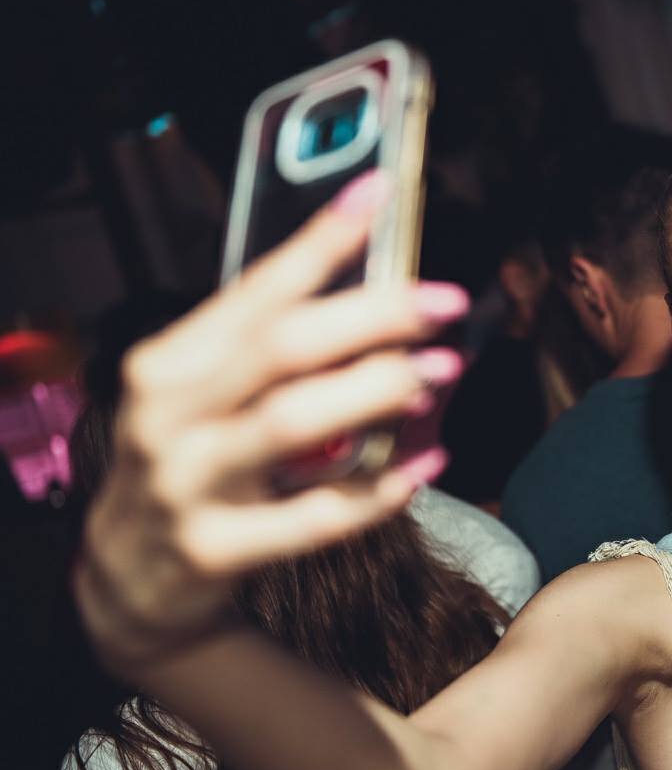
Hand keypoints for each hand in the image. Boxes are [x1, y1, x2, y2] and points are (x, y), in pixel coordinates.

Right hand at [74, 171, 468, 676]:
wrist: (130, 576)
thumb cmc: (190, 461)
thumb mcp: (204, 396)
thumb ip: (267, 350)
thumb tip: (370, 288)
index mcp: (169, 363)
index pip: (254, 289)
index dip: (320, 239)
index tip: (379, 193)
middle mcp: (168, 416)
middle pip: (280, 347)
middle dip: (371, 315)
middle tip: (443, 302)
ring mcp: (186, 484)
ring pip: (291, 422)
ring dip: (375, 390)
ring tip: (439, 371)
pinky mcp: (215, 549)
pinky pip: (312, 517)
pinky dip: (376, 491)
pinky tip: (423, 466)